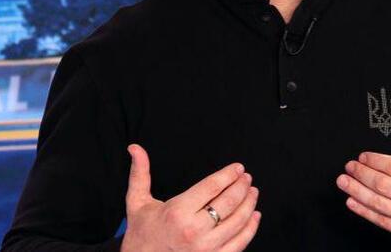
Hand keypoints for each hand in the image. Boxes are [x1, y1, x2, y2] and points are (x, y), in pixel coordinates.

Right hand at [121, 144, 260, 251]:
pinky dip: (250, 229)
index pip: (212, 187)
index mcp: (177, 212)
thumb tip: (135, 148)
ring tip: (253, 192)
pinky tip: (254, 216)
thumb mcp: (137, 202)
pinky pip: (239, 243)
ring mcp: (206, 249)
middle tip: (247, 178)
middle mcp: (194, 231)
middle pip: (229, 202)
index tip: (238, 168)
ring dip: (249, 204)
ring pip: (238, 222)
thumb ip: (140, 174)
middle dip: (242, 186)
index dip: (229, 174)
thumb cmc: (141, 234)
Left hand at [336, 112, 390, 250]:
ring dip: (357, 191)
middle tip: (349, 166)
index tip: (364, 156)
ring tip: (343, 181)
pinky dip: (365, 211)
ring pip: (378, 203)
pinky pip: (383, 222)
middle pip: (383, 185)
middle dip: (361, 174)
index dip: (376, 161)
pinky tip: (352, 202)